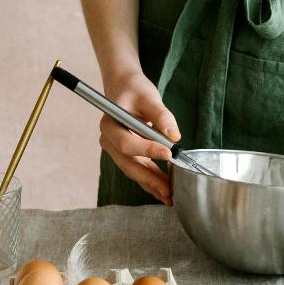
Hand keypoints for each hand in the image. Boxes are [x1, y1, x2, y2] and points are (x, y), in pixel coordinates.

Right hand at [99, 70, 180, 205]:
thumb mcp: (149, 97)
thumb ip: (161, 115)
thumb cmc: (134, 89)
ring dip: (151, 184)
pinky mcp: (126, 154)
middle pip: (128, 163)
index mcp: (110, 124)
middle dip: (149, 178)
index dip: (147, 150)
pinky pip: (138, 169)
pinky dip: (150, 180)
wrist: (124, 88)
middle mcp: (109, 140)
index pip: (127, 142)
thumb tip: (174, 137)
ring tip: (169, 196)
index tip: (169, 153)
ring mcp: (116, 150)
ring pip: (133, 170)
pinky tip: (164, 190)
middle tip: (168, 190)